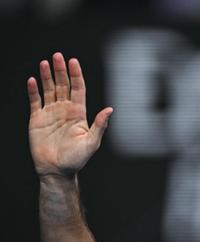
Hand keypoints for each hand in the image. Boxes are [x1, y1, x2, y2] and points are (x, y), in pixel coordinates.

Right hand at [28, 52, 112, 177]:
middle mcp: (65, 110)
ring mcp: (50, 113)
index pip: (78, 89)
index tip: (73, 61)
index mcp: (79, 113)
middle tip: (58, 56)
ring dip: (46, 76)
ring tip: (45, 62)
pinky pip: (35, 101)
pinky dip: (33, 91)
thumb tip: (111, 109)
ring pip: (49, 90)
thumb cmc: (77, 159)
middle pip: (63, 85)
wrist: (57, 170)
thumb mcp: (92, 142)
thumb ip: (100, 125)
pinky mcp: (37, 119)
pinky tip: (32, 80)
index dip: (76, 75)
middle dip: (61, 70)